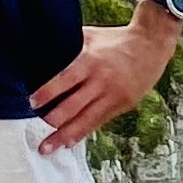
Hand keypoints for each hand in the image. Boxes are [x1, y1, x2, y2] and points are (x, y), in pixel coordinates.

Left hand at [31, 12, 178, 153]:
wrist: (150, 46)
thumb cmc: (116, 39)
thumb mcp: (90, 36)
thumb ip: (68, 44)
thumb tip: (41, 47)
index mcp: (91, 61)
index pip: (65, 79)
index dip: (47, 93)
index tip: (31, 103)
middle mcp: (101, 80)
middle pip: (73, 106)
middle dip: (52, 120)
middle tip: (34, 130)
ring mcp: (112, 95)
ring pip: (84, 121)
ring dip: (63, 136)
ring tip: (46, 147)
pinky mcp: (122, 105)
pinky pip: (98, 122)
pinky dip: (82, 133)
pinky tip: (69, 142)